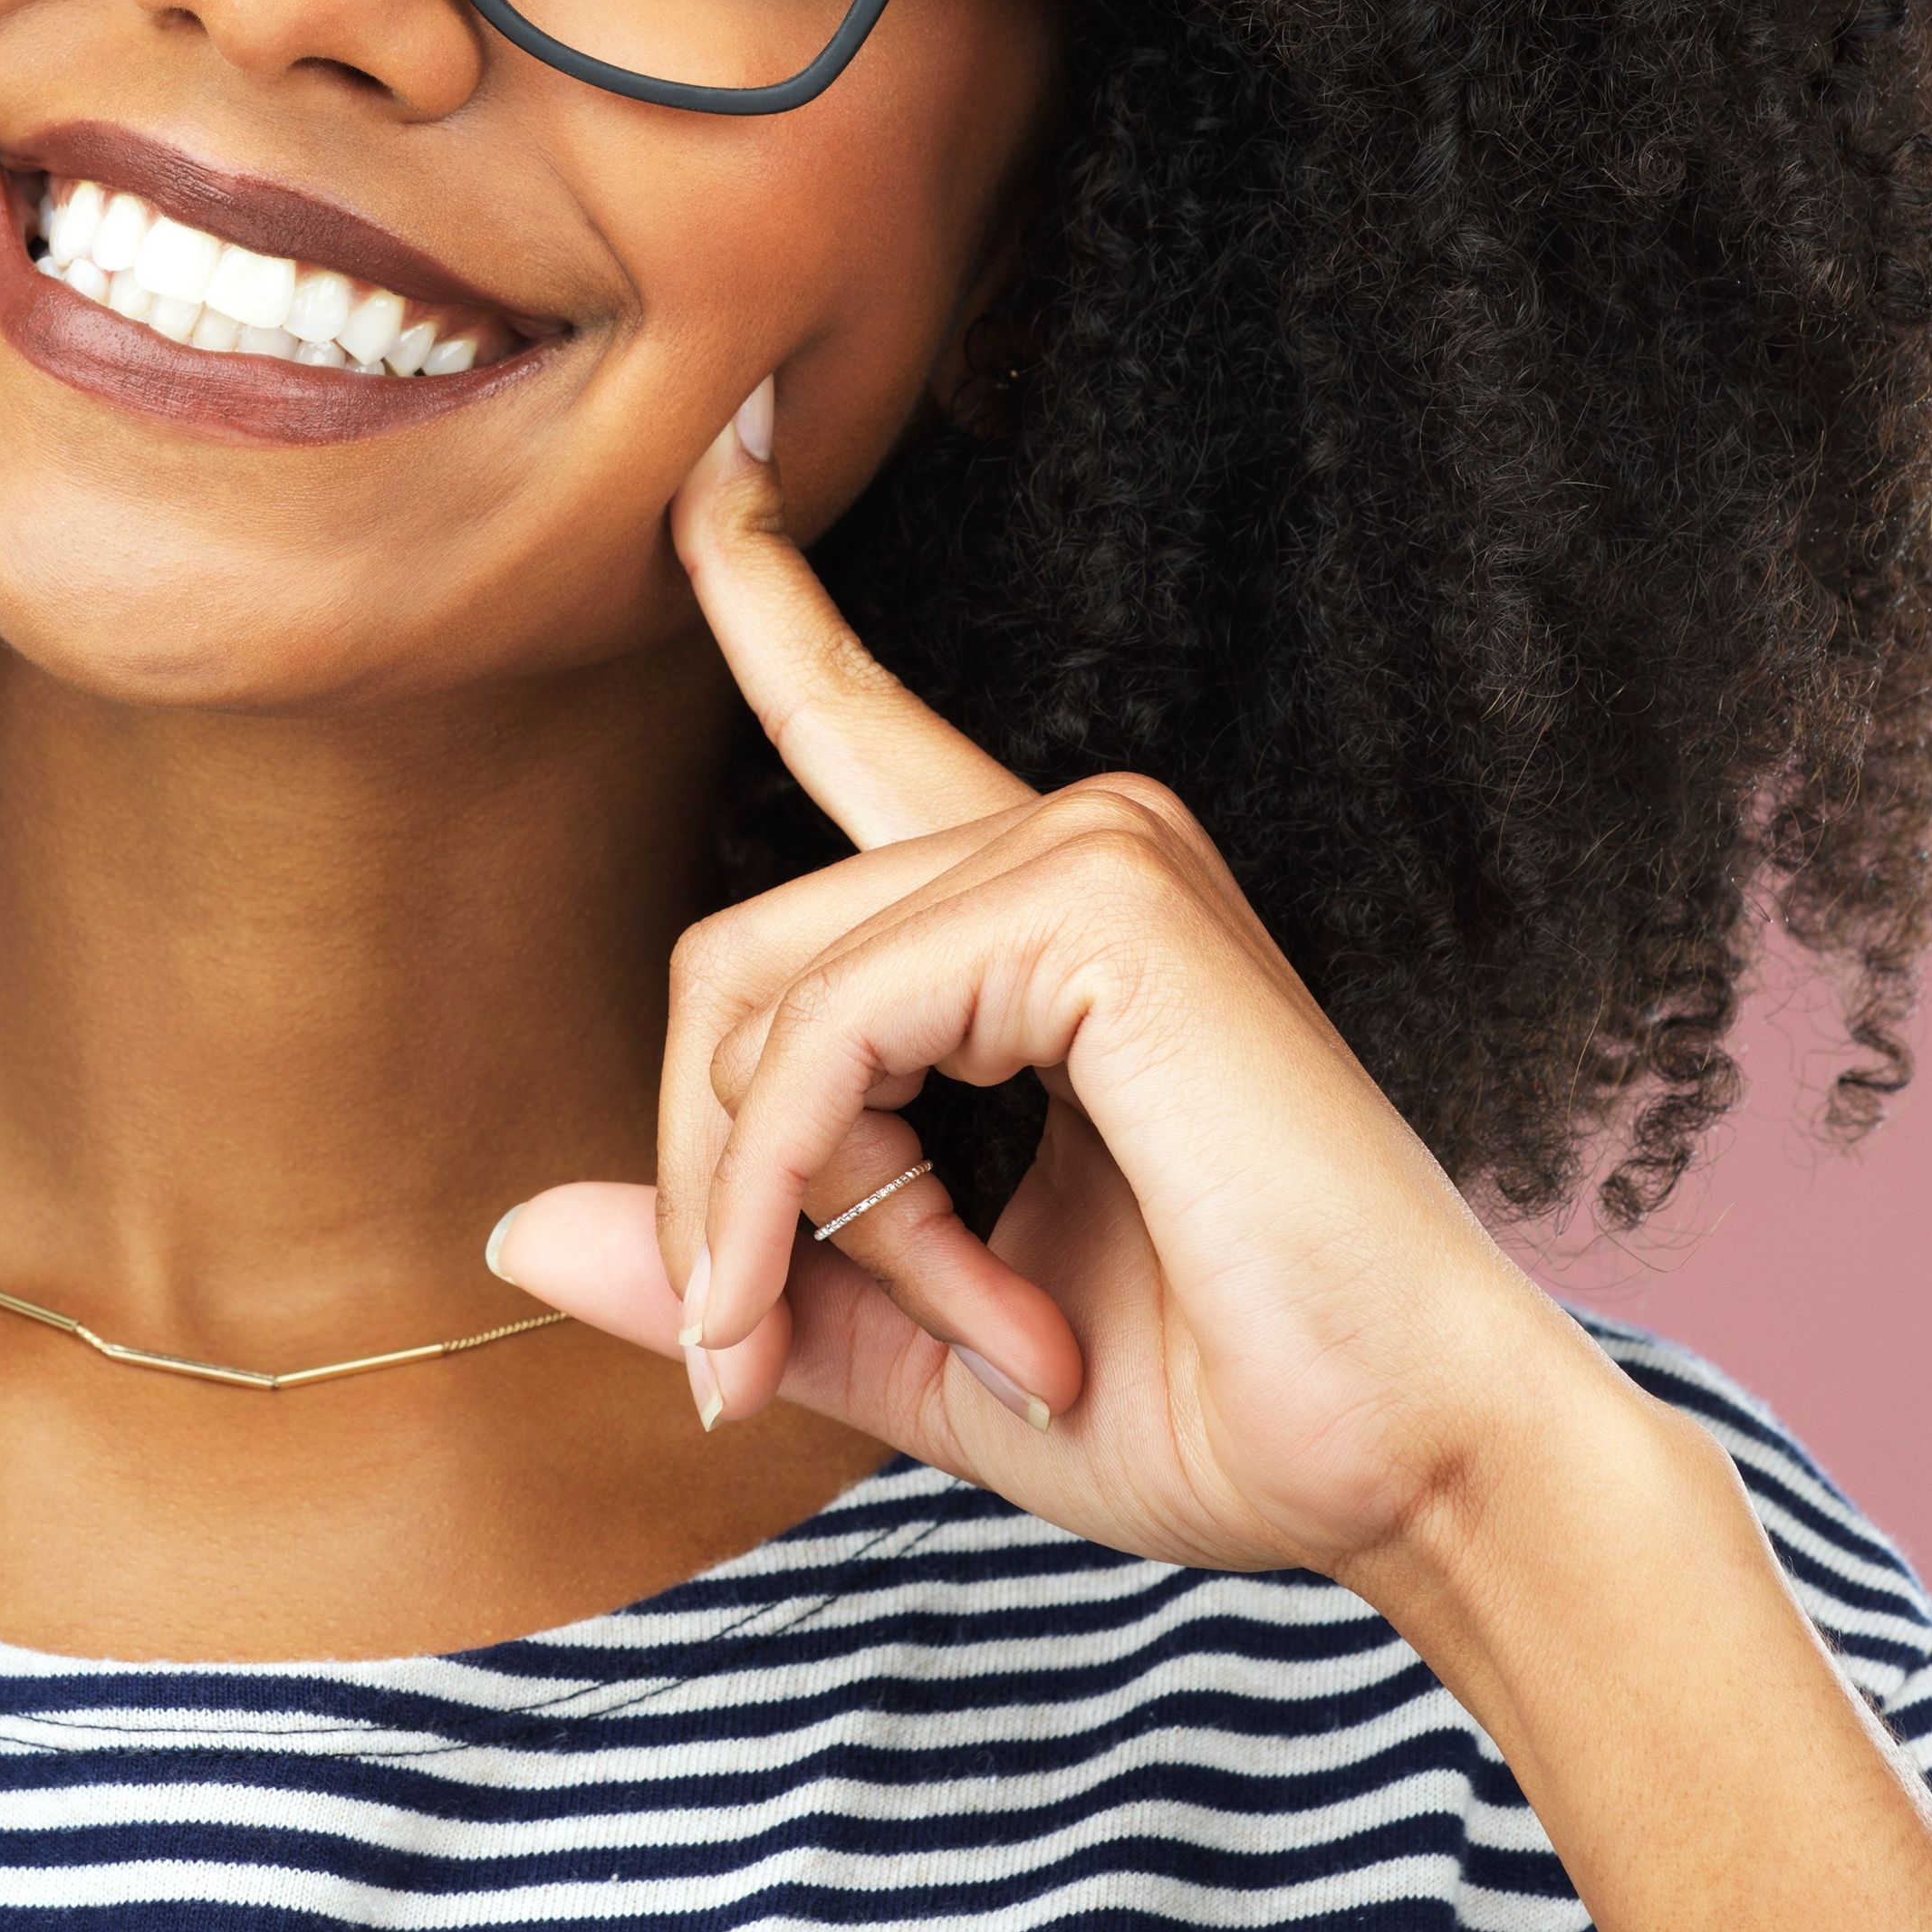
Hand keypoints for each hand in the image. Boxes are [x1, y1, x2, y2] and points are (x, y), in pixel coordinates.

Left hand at [487, 377, 1643, 1581]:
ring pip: (763, 1006)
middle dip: (731, 1192)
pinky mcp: (1101, 902)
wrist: (1424, 1467)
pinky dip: (816, 1194)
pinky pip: (827, 1033)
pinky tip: (964, 1308)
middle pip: (733, 961)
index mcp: (1043, 914)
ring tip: (972, 1346)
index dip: (765, 590)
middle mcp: (1071, 839)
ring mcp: (1092, 849)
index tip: (711, 464)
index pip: (853, 720)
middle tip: (780, 1359)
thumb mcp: (925, 1342)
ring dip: (798, 1223)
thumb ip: (744, 1269)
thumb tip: (507, 1228)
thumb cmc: (1230, 1403)